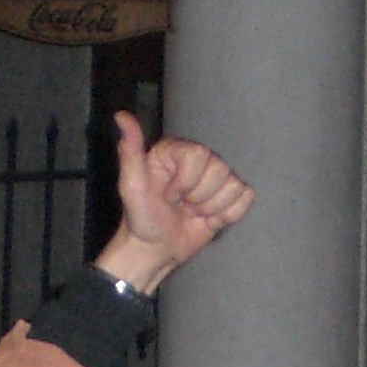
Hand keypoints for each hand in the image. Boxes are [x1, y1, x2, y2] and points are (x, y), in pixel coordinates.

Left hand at [95, 112, 252, 294]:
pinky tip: (208, 218)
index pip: (200, 155)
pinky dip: (227, 215)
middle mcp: (198, 159)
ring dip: (212, 208)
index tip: (168, 195)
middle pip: (220, 170)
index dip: (186, 182)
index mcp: (175, 150)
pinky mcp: (228, 196)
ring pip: (233, 186)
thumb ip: (130, 151)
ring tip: (192, 212)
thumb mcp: (131, 186)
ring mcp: (215, 178)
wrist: (155, 250)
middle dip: (199, 197)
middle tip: (181, 206)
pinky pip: (245, 198)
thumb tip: (121, 116)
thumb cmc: (142, 219)